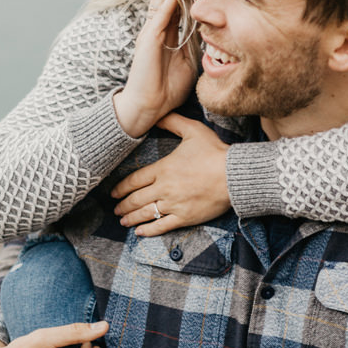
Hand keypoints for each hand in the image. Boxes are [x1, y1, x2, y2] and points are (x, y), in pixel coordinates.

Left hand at [112, 115, 230, 235]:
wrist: (234, 175)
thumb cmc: (215, 152)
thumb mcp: (193, 130)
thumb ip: (173, 122)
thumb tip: (157, 115)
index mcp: (163, 169)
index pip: (135, 180)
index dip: (121, 188)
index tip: (113, 193)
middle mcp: (164, 188)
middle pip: (137, 199)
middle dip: (123, 205)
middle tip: (115, 209)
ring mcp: (174, 204)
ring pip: (146, 213)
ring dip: (131, 218)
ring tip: (123, 221)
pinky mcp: (185, 217)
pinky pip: (162, 226)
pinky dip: (149, 230)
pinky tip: (140, 232)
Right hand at [113, 0, 197, 139]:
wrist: (148, 107)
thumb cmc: (167, 89)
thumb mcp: (187, 63)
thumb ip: (193, 46)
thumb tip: (208, 34)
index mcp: (166, 35)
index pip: (178, 6)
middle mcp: (157, 29)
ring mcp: (151, 32)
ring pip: (162, 1)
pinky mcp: (149, 38)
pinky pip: (160, 14)